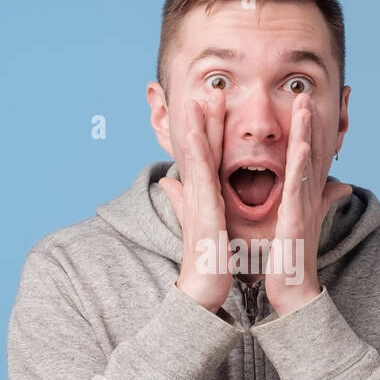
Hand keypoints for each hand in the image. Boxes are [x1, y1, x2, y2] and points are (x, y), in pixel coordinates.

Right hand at [157, 88, 230, 311]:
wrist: (204, 290)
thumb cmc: (208, 262)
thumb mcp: (202, 224)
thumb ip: (187, 202)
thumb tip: (168, 182)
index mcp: (204, 196)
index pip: (207, 156)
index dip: (208, 129)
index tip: (211, 104)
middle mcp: (198, 194)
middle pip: (201, 149)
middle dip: (203, 119)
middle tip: (206, 89)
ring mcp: (198, 201)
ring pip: (198, 157)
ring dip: (198, 127)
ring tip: (201, 100)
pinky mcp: (203, 211)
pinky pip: (202, 177)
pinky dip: (200, 154)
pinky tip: (198, 134)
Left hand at [265, 92, 351, 316]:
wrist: (292, 294)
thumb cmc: (292, 262)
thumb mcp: (301, 223)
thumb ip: (320, 202)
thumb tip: (341, 185)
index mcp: (298, 198)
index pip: (301, 156)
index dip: (305, 129)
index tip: (303, 104)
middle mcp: (304, 198)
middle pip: (308, 151)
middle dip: (308, 121)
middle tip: (307, 91)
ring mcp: (301, 207)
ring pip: (304, 162)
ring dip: (307, 131)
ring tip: (306, 104)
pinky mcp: (295, 219)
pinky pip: (299, 186)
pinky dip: (302, 163)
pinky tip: (304, 142)